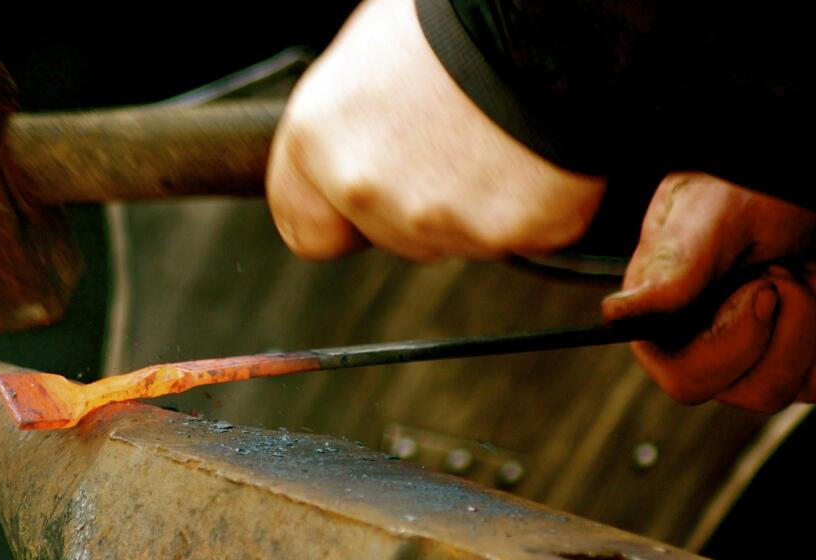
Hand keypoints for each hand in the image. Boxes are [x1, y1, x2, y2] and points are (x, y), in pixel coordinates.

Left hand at [266, 0, 605, 261]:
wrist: (549, 11)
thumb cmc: (461, 11)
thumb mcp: (366, 55)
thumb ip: (347, 127)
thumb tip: (353, 152)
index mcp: (316, 139)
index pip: (308, 230)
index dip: (341, 212)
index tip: (366, 195)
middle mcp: (365, 189)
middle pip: (389, 234)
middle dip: (419, 198)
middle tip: (455, 134)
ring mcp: (438, 219)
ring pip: (455, 237)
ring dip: (475, 201)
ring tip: (498, 133)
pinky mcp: (513, 231)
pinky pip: (523, 232)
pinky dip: (533, 200)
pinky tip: (536, 148)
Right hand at [602, 172, 815, 411]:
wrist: (798, 191)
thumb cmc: (755, 187)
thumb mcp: (715, 211)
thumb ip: (673, 264)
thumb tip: (617, 315)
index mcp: (660, 313)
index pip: (680, 375)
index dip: (722, 348)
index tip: (761, 289)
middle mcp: (698, 343)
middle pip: (736, 390)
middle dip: (767, 332)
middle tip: (778, 272)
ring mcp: (748, 358)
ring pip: (776, 392)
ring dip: (805, 328)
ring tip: (797, 271)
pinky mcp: (794, 363)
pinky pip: (814, 385)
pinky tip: (813, 289)